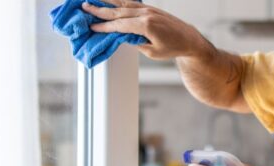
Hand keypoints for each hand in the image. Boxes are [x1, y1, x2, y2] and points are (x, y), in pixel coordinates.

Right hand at [82, 0, 213, 60]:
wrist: (189, 39)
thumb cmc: (172, 48)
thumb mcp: (152, 51)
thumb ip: (135, 42)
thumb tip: (120, 36)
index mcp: (146, 26)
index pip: (119, 25)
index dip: (104, 26)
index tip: (91, 26)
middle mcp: (146, 14)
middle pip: (118, 11)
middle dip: (99, 10)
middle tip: (84, 7)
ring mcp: (148, 9)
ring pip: (123, 3)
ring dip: (106, 1)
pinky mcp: (150, 8)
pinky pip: (130, 2)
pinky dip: (118, 0)